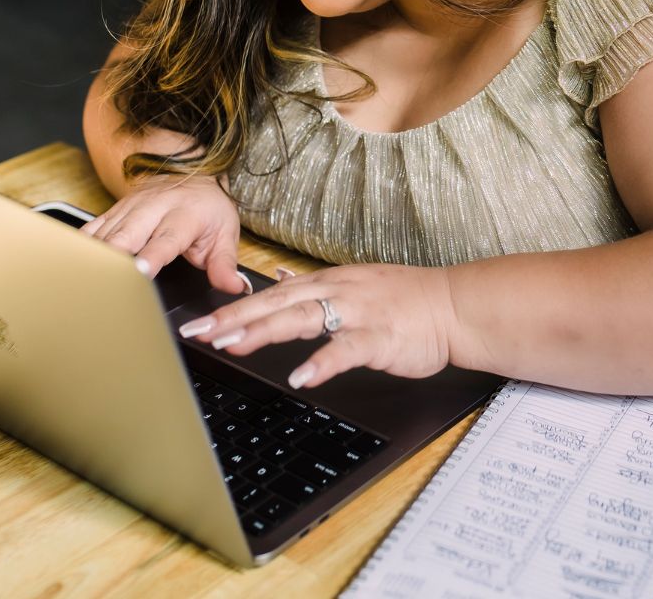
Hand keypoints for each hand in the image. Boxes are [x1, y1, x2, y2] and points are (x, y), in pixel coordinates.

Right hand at [81, 173, 245, 294]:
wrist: (192, 173)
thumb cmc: (208, 208)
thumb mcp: (226, 232)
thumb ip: (225, 263)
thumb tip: (234, 286)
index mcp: (184, 215)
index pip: (165, 240)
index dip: (151, 257)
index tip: (140, 272)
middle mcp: (153, 209)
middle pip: (126, 236)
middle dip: (112, 260)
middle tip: (101, 286)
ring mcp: (129, 208)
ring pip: (104, 234)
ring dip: (92, 258)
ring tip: (80, 285)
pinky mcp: (113, 211)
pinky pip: (90, 230)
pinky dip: (80, 248)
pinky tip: (69, 267)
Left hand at [178, 263, 456, 387]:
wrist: (453, 304)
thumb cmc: (406, 299)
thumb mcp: (354, 281)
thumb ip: (313, 283)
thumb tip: (280, 275)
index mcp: (329, 281)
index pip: (272, 292)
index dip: (234, 306)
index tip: (200, 322)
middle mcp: (338, 291)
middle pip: (277, 302)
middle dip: (235, 316)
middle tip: (199, 332)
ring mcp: (358, 312)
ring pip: (303, 317)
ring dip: (265, 331)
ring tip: (233, 344)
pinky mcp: (380, 336)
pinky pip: (347, 349)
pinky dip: (322, 362)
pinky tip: (301, 376)